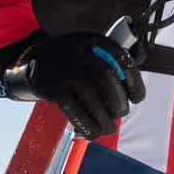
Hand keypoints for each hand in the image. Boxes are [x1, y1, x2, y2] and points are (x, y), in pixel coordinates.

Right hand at [0, 29, 145, 138]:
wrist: (36, 60)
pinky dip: (87, 125)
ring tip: (110, 128)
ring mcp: (66, 72)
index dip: (133, 81)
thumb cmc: (73, 58)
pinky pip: (75, 110)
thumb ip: (112, 57)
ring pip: (91, 98)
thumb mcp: (91, 47)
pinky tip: (95, 133)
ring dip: (104, 118)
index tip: (138, 99)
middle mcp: (80, 53)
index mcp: (95, 41)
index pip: (120, 60)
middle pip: (106, 79)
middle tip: (121, 113)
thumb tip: (137, 69)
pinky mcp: (55, 89)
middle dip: (118, 101)